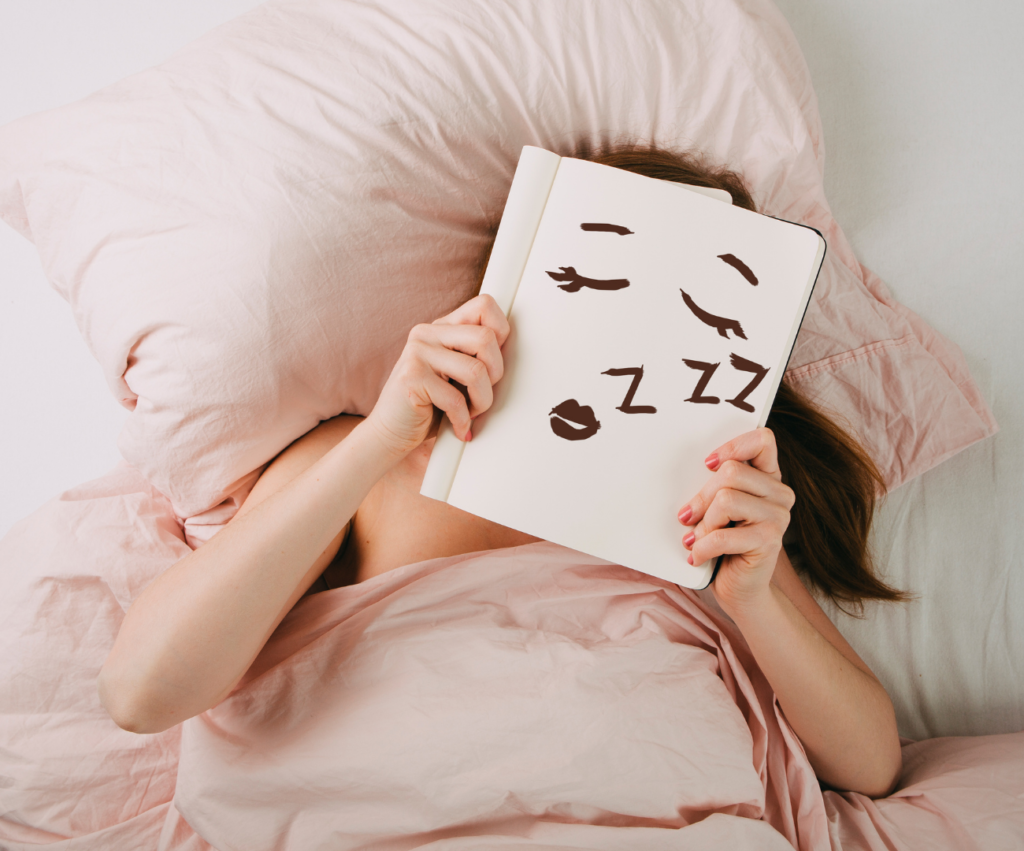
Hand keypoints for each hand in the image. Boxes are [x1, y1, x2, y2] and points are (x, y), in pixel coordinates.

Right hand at [365, 294, 509, 458]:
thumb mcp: (459, 375)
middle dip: (495, 375)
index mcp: (442, 327)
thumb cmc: (430, 408)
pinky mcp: (412, 376)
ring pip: (477, 370)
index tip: (492, 365)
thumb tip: (511, 346)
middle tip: (481, 395)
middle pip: (486, 338)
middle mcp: (427, 333)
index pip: (485, 306)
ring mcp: (417, 352)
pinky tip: (457, 426)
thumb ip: (477, 355)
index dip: (501, 335)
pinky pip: (457, 399)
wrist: (391, 434)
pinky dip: (462, 419)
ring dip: (481, 402)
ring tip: (469, 413)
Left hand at [678, 428, 794, 616]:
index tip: (708, 464)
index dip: (732, 446)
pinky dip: (702, 547)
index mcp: (769, 478)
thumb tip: (692, 470)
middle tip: (688, 517)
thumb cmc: (723, 545)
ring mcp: (778, 517)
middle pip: (730, 472)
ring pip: (725, 500)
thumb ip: (716, 485)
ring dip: (703, 524)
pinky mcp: (769, 541)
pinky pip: (722, 535)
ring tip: (697, 538)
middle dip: (701, 498)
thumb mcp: (718, 508)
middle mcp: (780, 494)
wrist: (739, 589)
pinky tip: (698, 555)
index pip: (763, 440)